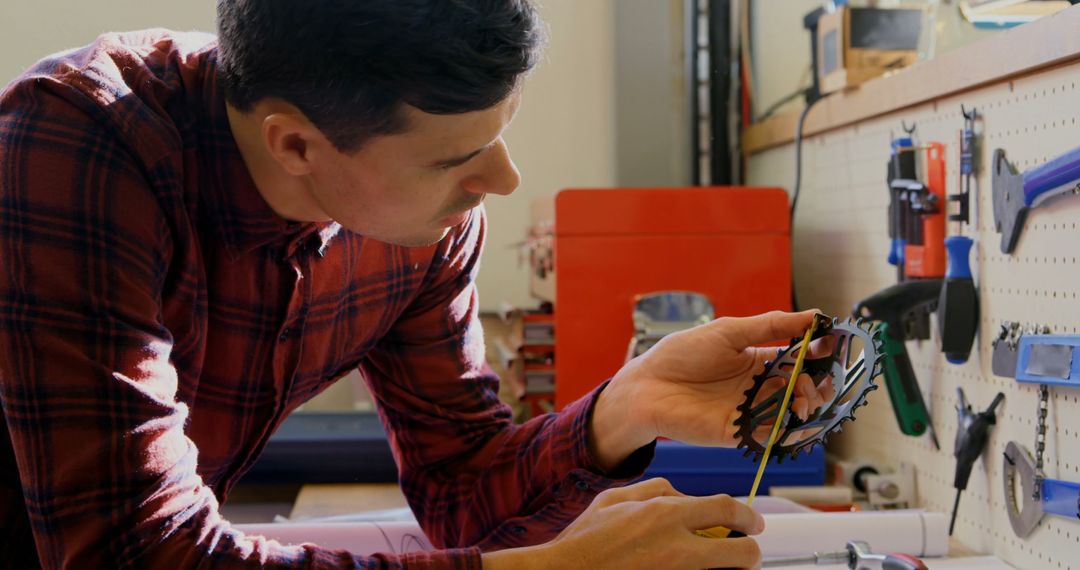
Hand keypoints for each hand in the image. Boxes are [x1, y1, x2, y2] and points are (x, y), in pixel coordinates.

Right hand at [481, 478, 763, 569]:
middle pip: (741, 552)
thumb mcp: (614, 499)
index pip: (726, 509)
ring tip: (720, 565)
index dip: (748, 516)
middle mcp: (678, 548)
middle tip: (748, 551)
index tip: (753, 523)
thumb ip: (655, 490)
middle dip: (750, 551)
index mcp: (665, 515)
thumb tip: (684, 495)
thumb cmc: (584, 540)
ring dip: (729, 568)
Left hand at [590, 310, 833, 469]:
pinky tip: (794, 419)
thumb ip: (770, 326)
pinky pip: (771, 435)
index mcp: (757, 360)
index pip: (798, 359)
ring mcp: (750, 411)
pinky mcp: (739, 434)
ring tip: (804, 398)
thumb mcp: (728, 331)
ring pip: (791, 413)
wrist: (647, 386)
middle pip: (801, 389)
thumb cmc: (681, 355)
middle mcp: (757, 387)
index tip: (833, 345)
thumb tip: (812, 316)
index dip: (817, 354)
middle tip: (820, 380)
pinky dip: (788, 430)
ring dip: (806, 406)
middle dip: (817, 384)